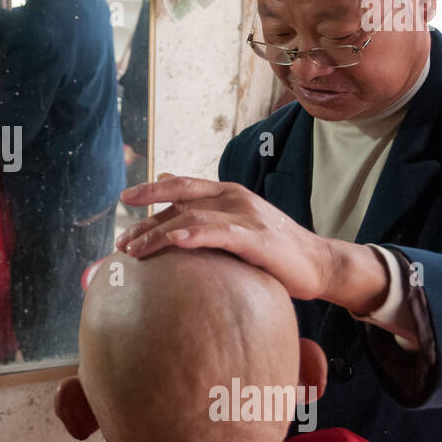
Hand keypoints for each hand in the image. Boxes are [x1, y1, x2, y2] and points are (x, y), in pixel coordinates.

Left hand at [115, 174, 339, 302]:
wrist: (320, 263)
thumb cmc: (274, 247)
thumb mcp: (238, 221)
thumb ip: (205, 205)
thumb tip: (168, 178)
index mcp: (228, 193)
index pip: (182, 186)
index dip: (151, 190)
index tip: (124, 199)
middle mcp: (235, 198)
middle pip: (181, 199)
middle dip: (146, 217)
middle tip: (121, 241)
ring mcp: (248, 217)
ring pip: (193, 218)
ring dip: (160, 233)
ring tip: (135, 250)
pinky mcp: (259, 240)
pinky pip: (221, 234)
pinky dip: (195, 235)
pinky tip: (175, 241)